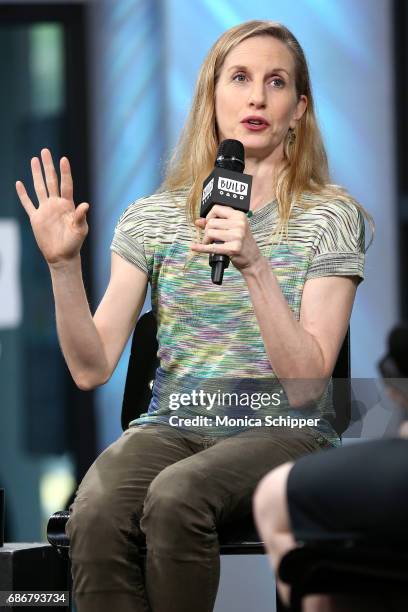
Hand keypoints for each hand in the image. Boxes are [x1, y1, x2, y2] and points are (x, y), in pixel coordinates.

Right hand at [15, 148, 88, 265]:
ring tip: (34, 160)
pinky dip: (23, 194)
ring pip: (39, 187)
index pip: (66, 184)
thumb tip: (85, 204)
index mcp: (68, 205)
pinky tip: (19, 183)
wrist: (62, 256)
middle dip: (48, 166)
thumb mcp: (80, 230)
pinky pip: (28, 204)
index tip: (63, 159)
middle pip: (51, 181)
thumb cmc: (74, 243)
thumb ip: (81, 216)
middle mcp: (56, 204)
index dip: (65, 172)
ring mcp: (45, 210)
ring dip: (36, 174)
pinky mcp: (36, 218)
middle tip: (45, 151)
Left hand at [190, 205, 262, 273]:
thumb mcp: (232, 229)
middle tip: (211, 238)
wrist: (252, 259)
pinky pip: (211, 247)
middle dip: (207, 231)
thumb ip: (216, 223)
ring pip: (209, 233)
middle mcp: (239, 224)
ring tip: (212, 244)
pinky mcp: (233, 248)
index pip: (216, 208)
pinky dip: (201, 248)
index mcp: (239, 215)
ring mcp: (237, 236)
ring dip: (207, 240)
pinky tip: (194, 247)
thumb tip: (198, 221)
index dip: (209, 216)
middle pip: (211, 222)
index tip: (209, 223)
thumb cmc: (242, 243)